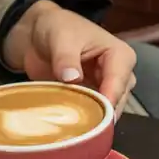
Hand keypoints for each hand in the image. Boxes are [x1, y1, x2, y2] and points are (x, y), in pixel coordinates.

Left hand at [3, 0, 137, 115]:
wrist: (38, 35)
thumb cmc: (58, 28)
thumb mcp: (61, 38)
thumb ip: (66, 58)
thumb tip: (72, 78)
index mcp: (120, 55)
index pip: (119, 81)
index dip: (108, 99)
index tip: (97, 116)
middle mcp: (119, 75)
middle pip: (117, 101)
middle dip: (101, 115)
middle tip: (83, 128)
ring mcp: (105, 90)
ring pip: (106, 112)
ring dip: (91, 120)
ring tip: (75, 130)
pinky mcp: (91, 100)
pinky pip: (92, 115)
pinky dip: (82, 122)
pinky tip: (69, 128)